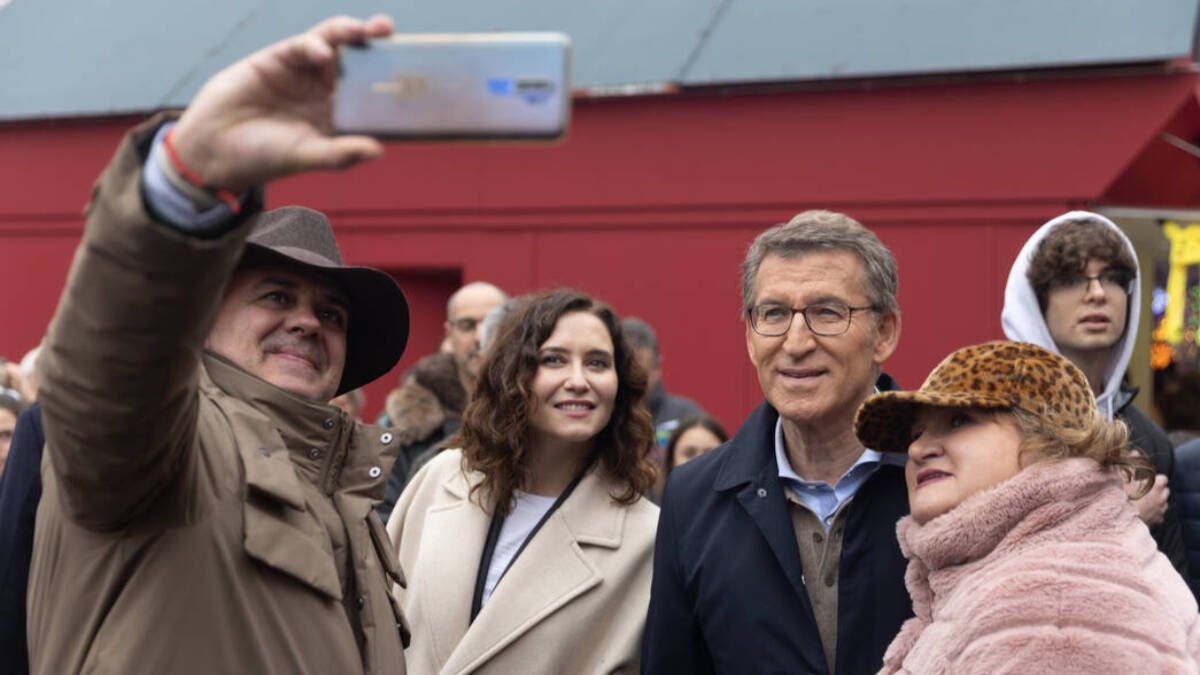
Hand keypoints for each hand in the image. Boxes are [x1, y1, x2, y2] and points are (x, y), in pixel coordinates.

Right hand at [170, 15, 393, 192]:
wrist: (214, 149)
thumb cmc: (264, 157)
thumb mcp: (306, 156)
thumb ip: (340, 153)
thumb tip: (378, 151)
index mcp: (339, 112)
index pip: (372, 91)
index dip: (391, 79)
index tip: (414, 72)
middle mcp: (325, 88)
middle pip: (359, 60)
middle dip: (376, 44)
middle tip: (391, 32)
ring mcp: (303, 71)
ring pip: (334, 43)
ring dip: (351, 32)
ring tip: (368, 29)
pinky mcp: (278, 58)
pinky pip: (303, 44)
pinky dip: (316, 45)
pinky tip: (323, 53)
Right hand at [1126, 473, 1168, 526]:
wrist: (1123, 517)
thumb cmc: (1125, 497)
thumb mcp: (1126, 480)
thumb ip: (1132, 470)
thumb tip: (1134, 457)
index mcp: (1155, 486)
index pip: (1164, 479)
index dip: (1157, 479)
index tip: (1151, 481)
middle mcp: (1161, 497)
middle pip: (1166, 491)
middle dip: (1159, 490)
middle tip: (1148, 491)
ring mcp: (1161, 509)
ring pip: (1164, 503)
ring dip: (1158, 502)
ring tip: (1146, 503)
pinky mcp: (1158, 519)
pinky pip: (1160, 515)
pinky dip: (1155, 514)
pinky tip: (1147, 513)